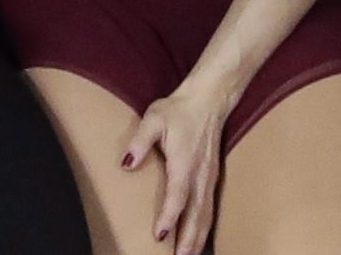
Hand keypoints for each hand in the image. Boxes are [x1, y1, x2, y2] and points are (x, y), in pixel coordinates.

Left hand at [122, 79, 238, 254]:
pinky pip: (211, 209)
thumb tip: (127, 162)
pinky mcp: (213, 178)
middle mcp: (200, 175)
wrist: (208, 101)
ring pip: (206, 215)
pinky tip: (199, 240)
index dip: (169, 216)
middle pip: (196, 214)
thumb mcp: (154, 117)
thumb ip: (140, 140)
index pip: (177, 195)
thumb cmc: (178, 110)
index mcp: (184, 162)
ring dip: (198, 237)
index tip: (160, 235)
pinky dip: (206, 227)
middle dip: (188, 239)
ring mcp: (209, 178)